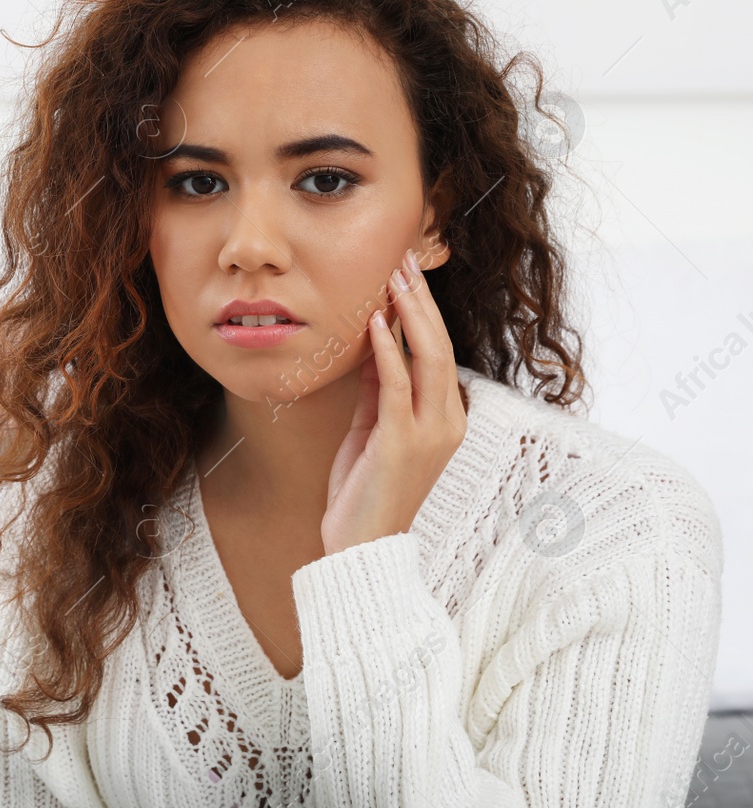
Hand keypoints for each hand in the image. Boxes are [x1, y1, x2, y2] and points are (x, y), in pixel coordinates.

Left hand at [322, 247, 467, 555]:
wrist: (360, 547)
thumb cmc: (364, 491)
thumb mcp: (372, 429)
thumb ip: (379, 390)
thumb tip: (374, 342)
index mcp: (445, 418)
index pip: (440, 351)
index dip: (425, 310)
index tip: (407, 273)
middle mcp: (447, 421)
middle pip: (440, 345)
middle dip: (422, 299)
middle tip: (404, 259)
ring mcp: (429, 432)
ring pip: (429, 358)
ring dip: (410, 313)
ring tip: (394, 277)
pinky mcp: (401, 443)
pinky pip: (397, 387)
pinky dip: (387, 352)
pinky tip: (375, 324)